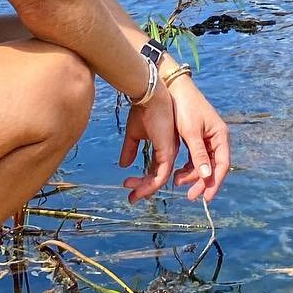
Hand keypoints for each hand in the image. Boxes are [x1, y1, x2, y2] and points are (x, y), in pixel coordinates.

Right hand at [118, 83, 178, 204]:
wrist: (149, 95)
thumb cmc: (143, 110)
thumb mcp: (134, 132)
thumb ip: (130, 149)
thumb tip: (123, 165)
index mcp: (163, 147)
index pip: (154, 169)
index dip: (143, 180)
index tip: (128, 185)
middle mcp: (168, 152)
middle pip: (156, 177)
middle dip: (143, 188)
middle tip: (130, 197)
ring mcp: (169, 153)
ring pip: (159, 180)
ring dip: (145, 189)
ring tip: (131, 195)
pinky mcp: (168, 152)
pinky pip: (160, 176)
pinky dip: (149, 185)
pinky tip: (138, 189)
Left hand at [166, 76, 231, 203]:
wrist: (173, 87)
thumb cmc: (184, 108)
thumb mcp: (191, 132)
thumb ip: (199, 154)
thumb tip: (207, 176)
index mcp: (220, 135)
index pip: (222, 165)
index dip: (215, 182)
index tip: (206, 198)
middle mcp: (216, 138)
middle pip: (213, 166)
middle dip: (202, 181)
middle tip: (190, 196)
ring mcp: (207, 137)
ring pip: (203, 163)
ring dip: (192, 174)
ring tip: (177, 180)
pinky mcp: (196, 137)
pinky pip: (195, 157)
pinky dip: (188, 166)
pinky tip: (178, 172)